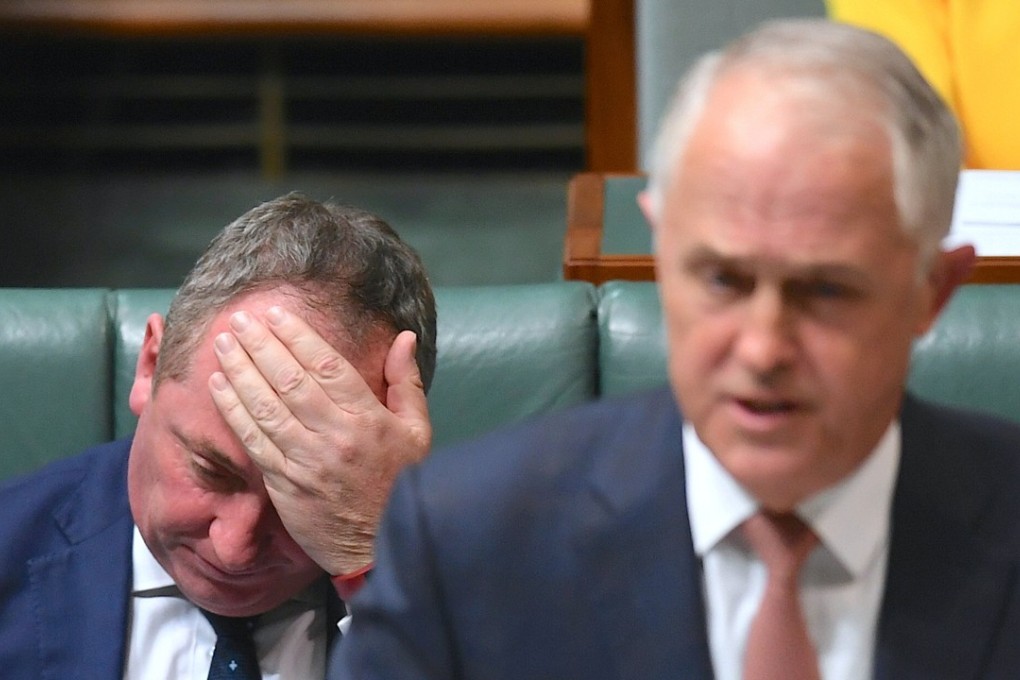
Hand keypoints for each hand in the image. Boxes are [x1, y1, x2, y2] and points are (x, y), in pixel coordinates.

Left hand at [209, 306, 430, 575]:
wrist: (380, 546)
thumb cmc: (401, 484)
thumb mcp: (418, 432)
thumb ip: (405, 383)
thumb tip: (404, 338)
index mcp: (368, 419)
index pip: (327, 367)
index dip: (298, 337)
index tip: (275, 314)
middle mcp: (334, 436)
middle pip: (290, 380)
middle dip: (260, 346)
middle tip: (238, 320)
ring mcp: (306, 461)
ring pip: (266, 407)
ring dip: (240, 372)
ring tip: (222, 345)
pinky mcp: (284, 484)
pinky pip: (254, 440)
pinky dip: (234, 411)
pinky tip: (219, 386)